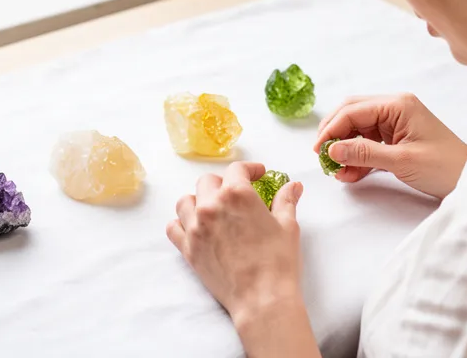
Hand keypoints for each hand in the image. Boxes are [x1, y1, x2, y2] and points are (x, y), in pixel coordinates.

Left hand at [167, 162, 304, 320]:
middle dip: (224, 183)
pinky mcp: (188, 249)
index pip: (237, 169)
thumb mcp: (288, 226)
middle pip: (208, 182)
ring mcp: (195, 227)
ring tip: (213, 208)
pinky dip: (181, 223)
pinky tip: (194, 226)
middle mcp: (211, 206)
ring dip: (199, 200)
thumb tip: (293, 186)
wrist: (261, 298)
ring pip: (186, 201)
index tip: (257, 174)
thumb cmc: (277, 262)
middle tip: (237, 193)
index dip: (249, 169)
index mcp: (237, 195)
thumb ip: (286, 201)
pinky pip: (173, 227)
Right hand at [314, 94, 466, 198]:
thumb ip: (364, 153)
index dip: (331, 130)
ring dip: (345, 149)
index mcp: (397, 105)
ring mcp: (395, 123)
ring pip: (357, 130)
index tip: (318, 151)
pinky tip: (349, 174)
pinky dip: (357, 158)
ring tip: (337, 172)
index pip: (353, 110)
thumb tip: (333, 149)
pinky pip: (368, 144)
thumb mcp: (401, 161)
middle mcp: (394, 108)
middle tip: (323, 157)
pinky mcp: (396, 139)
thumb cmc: (444, 167)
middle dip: (334, 135)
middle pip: (352, 114)